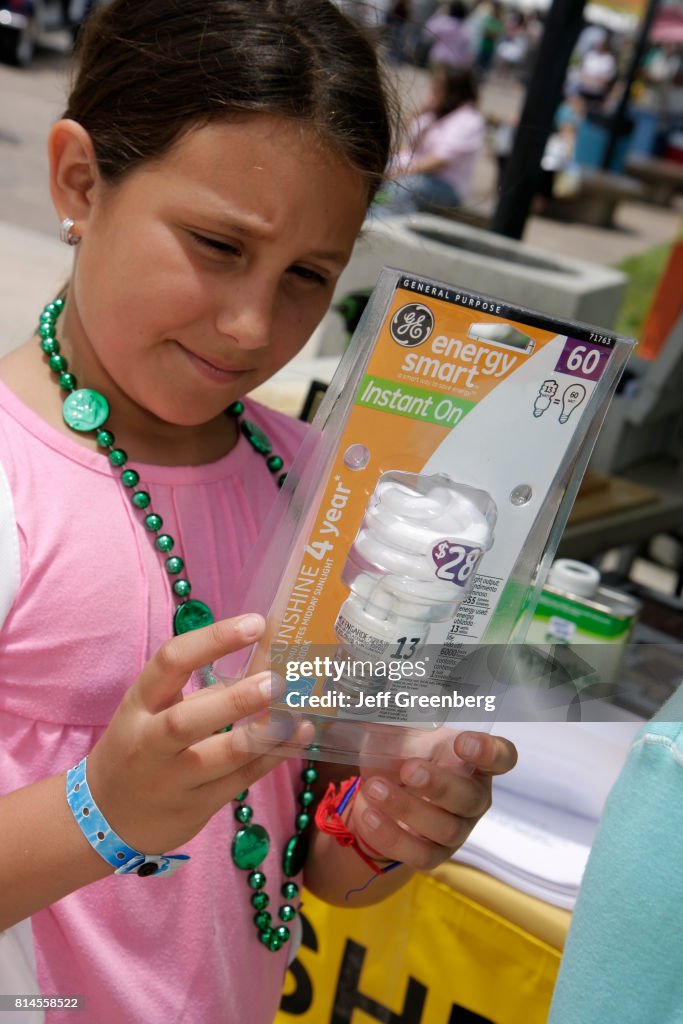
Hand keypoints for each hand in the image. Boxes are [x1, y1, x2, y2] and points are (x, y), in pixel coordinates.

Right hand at [86, 614, 311, 856]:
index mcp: (140, 703)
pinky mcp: (197, 806)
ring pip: (221, 757)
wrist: (107, 817)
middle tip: (277, 680)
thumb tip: (268, 648)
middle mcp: (151, 742)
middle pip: (188, 721)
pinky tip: (300, 735)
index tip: (255, 622)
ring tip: (297, 711)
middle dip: (236, 699)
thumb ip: (208, 684)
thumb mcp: (158, 709)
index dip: (213, 640)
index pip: (170, 662)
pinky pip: (241, 780)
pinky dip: (274, 756)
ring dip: (264, 733)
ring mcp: (173, 779)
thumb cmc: (142, 747)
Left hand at [351, 730, 517, 870]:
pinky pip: (420, 854)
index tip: (463, 742)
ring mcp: (457, 830)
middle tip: (409, 769)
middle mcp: (473, 797)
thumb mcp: (400, 732)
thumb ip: (401, 718)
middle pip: (471, 798)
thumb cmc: (399, 754)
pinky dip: (392, 835)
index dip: (490, 752)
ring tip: (373, 788)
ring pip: (444, 828)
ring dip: (406, 807)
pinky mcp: (433, 855)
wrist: (376, 794)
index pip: (502, 757)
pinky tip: (370, 815)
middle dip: (439, 784)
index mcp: (474, 761)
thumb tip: (384, 699)